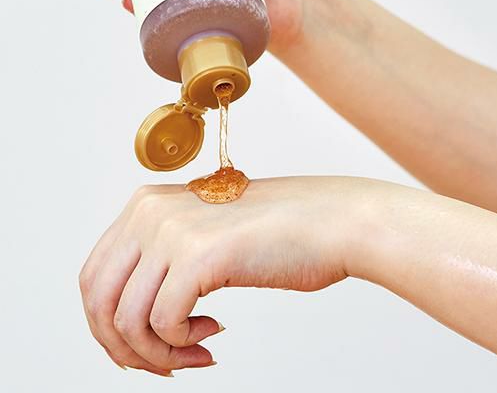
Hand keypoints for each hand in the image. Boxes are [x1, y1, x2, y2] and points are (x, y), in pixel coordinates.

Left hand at [79, 177, 359, 375]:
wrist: (330, 220)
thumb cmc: (278, 232)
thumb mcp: (201, 234)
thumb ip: (162, 260)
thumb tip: (128, 318)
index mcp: (147, 203)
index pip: (96, 276)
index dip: (109, 324)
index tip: (142, 346)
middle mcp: (150, 211)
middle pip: (99, 300)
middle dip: (123, 346)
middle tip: (162, 363)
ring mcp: (171, 231)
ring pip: (126, 321)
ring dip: (158, 354)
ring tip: (193, 354)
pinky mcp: (198, 256)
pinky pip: (162, 326)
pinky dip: (181, 346)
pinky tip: (214, 333)